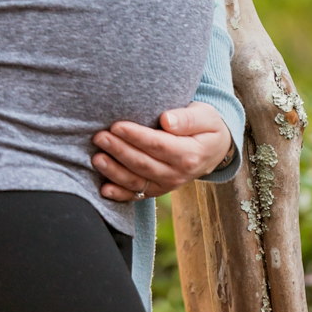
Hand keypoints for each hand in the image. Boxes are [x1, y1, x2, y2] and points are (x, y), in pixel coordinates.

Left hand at [91, 103, 234, 200]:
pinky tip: (104, 189)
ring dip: (114, 171)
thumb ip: (187, 119)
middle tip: (99, 137)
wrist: (215, 149)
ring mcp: (167, 184)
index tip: (117, 125)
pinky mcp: (158, 190)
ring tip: (96, 158)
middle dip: (119, 151)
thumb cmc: (207, 126)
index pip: (158, 145)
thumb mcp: (206, 116)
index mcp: (189, 154)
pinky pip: (138, 195)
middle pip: (143, 164)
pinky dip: (120, 194)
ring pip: (137, 181)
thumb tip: (166, 121)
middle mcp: (177, 174)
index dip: (136, 137)